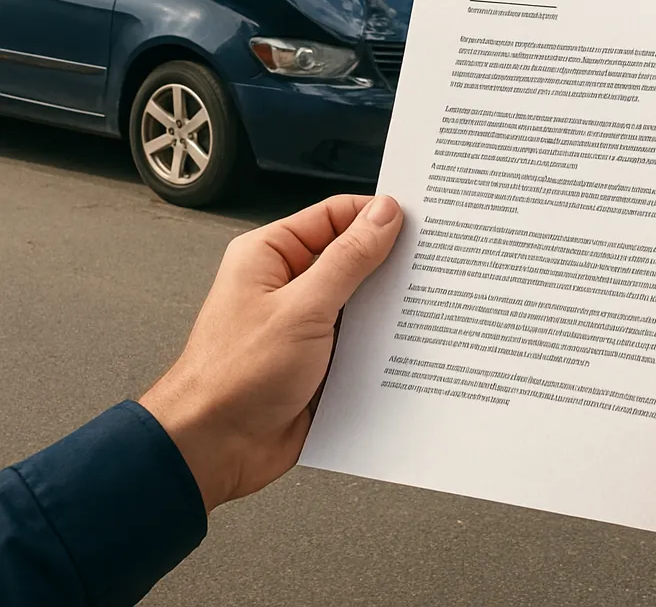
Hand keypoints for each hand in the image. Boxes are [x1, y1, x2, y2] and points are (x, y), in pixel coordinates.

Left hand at [140, 194, 402, 512]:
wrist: (212, 451)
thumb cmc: (233, 377)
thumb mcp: (301, 308)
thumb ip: (348, 259)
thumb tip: (383, 215)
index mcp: (271, 254)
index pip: (335, 215)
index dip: (377, 214)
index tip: (421, 220)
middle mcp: (287, 283)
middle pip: (352, 256)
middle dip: (390, 262)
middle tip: (433, 262)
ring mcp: (304, 322)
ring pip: (361, 300)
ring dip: (388, 305)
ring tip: (427, 302)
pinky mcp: (318, 358)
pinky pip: (360, 339)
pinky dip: (382, 341)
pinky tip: (408, 343)